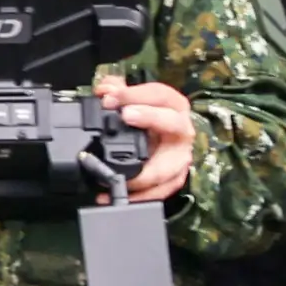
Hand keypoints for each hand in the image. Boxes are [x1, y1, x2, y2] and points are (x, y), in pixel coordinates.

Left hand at [98, 75, 194, 202]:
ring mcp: (180, 157)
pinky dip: (138, 196)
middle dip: (150, 118)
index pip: (159, 95)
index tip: (109, 98)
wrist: (162, 140)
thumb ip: (116, 90)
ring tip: (116, 174)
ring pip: (168, 167)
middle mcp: (181, 130)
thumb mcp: (132, 99)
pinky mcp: (173, 178)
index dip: (134, 94)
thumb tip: (104, 89)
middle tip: (125, 116)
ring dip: (142, 172)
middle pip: (173, 124)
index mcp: (173, 106)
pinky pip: (160, 191)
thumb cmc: (148, 117)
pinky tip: (113, 196)